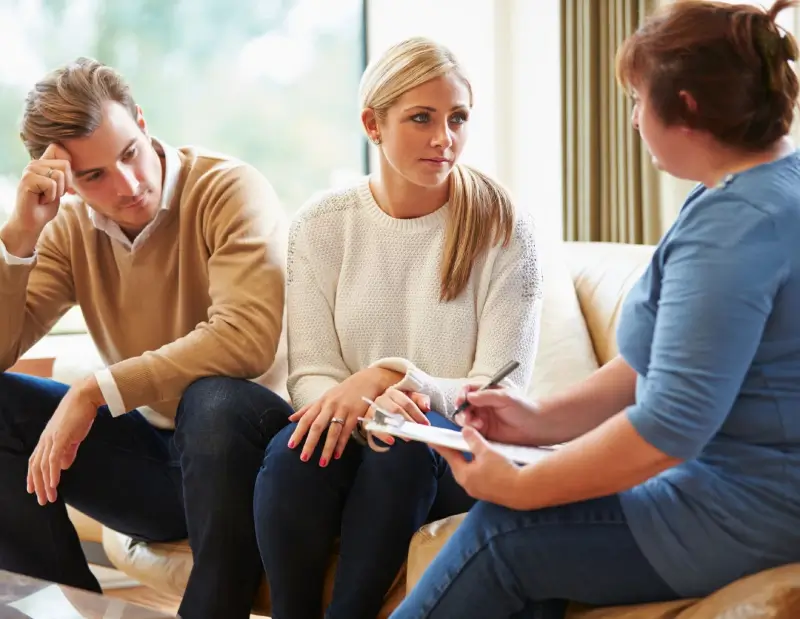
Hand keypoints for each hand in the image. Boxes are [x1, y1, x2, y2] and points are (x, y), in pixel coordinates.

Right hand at [2, 144, 73, 256]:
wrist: (33, 221)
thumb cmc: (47, 205)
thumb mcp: (62, 187)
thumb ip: (67, 175)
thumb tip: (84, 168)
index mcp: (43, 162)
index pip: (58, 148)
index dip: (68, 163)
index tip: (65, 181)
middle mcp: (35, 163)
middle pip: (65, 164)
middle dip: (66, 183)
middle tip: (53, 193)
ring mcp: (30, 170)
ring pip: (59, 175)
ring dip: (58, 191)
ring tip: (46, 196)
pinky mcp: (27, 179)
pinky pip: (52, 184)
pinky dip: (51, 196)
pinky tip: (41, 200)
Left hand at [27, 376, 101, 504]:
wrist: (85, 397)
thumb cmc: (80, 414)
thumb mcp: (73, 435)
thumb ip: (68, 451)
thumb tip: (63, 466)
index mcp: (47, 439)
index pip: (35, 461)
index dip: (32, 477)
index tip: (33, 490)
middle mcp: (45, 440)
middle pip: (36, 467)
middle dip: (38, 486)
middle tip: (42, 500)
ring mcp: (52, 439)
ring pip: (44, 466)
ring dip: (45, 484)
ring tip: (49, 497)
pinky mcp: (61, 438)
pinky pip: (53, 459)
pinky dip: (52, 473)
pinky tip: (54, 484)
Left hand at [287, 368, 400, 465]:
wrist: (366, 381)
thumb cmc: (342, 391)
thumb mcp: (324, 397)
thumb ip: (308, 408)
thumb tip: (290, 418)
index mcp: (320, 402)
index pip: (306, 418)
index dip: (298, 432)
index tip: (291, 446)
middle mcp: (330, 405)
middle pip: (317, 426)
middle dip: (310, 443)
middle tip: (303, 458)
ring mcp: (343, 409)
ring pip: (333, 431)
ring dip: (327, 448)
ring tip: (322, 463)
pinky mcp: (356, 414)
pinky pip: (347, 431)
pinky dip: (342, 444)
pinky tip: (337, 455)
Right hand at [364, 387, 430, 442]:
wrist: (383, 409)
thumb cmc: (400, 404)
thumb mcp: (412, 399)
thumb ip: (421, 400)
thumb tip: (426, 407)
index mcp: (393, 392)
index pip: (407, 403)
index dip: (417, 414)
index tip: (425, 424)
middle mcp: (382, 399)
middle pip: (396, 410)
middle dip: (408, 422)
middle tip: (416, 432)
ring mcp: (373, 409)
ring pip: (386, 419)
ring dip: (397, 429)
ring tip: (407, 438)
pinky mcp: (367, 419)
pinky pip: (374, 427)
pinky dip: (383, 435)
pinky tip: (391, 440)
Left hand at [433, 426, 524, 507]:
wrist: (523, 490)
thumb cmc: (503, 471)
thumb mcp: (486, 451)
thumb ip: (473, 440)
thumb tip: (465, 430)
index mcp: (463, 474)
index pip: (449, 455)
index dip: (441, 445)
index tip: (432, 439)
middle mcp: (468, 484)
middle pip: (459, 464)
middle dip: (457, 451)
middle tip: (455, 440)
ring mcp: (478, 490)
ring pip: (470, 470)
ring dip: (471, 458)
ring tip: (474, 447)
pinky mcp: (489, 492)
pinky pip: (480, 476)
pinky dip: (480, 466)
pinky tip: (487, 460)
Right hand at [454, 385, 538, 444]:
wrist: (536, 426)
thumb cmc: (525, 408)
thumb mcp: (506, 397)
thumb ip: (487, 396)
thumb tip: (469, 396)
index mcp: (487, 392)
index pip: (468, 391)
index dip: (462, 395)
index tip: (461, 401)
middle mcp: (483, 405)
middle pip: (464, 406)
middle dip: (463, 411)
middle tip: (468, 417)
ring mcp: (483, 418)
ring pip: (466, 419)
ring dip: (467, 422)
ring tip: (478, 424)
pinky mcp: (485, 432)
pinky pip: (472, 432)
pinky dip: (472, 432)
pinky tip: (480, 430)